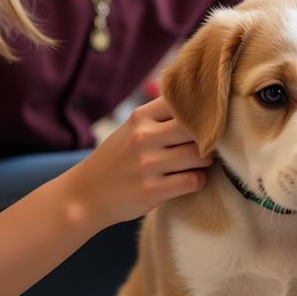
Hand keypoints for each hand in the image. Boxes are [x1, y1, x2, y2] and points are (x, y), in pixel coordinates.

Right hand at [80, 96, 211, 225]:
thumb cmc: (118, 159)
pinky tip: (190, 179)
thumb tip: (202, 100)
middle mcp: (144, 137)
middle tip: (211, 143)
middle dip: (210, 136)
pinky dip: (198, 181)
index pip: (183, 101)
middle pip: (197, 128)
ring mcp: (148, 164)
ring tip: (200, 162)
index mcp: (140, 116)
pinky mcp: (152, 191)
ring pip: (199, 155)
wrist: (85, 195)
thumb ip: (161, 115)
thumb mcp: (132, 128)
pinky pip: (193, 181)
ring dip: (207, 160)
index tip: (209, 118)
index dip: (202, 109)